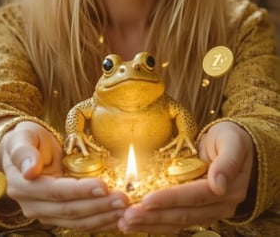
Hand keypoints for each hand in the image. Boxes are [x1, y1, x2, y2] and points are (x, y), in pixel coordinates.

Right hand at [0, 121, 128, 230]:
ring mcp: (46, 213)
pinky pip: (82, 222)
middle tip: (124, 199)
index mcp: (24, 187)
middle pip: (70, 210)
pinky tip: (119, 217)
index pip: (57, 192)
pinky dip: (101, 221)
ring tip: (126, 208)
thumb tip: (29, 170)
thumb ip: (23, 152)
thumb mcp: (22, 138)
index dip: (81, 191)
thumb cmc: (25, 139)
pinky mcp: (58, 215)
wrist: (23, 150)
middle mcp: (33, 206)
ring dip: (104, 216)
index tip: (104, 186)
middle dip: (99, 206)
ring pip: (78, 221)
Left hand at [118, 121, 254, 233]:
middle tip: (127, 216)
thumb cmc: (232, 138)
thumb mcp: (232, 142)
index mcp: (228, 190)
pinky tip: (138, 222)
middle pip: (183, 214)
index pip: (194, 196)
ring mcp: (209, 210)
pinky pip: (177, 219)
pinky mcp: (199, 209)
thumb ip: (227, 162)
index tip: (146, 200)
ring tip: (126, 223)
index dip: (169, 199)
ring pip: (177, 221)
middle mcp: (219, 205)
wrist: (236, 144)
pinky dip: (157, 221)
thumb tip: (218, 185)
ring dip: (151, 223)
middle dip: (153, 216)